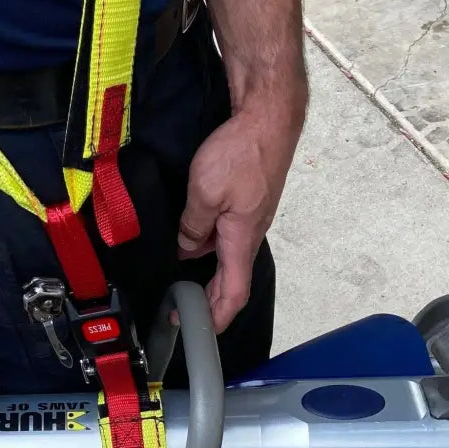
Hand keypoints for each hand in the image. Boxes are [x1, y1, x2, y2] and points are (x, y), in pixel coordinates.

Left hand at [177, 101, 303, 331]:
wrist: (268, 116)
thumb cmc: (241, 152)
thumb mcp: (204, 193)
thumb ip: (192, 225)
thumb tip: (186, 247)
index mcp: (241, 239)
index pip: (233, 293)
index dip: (217, 317)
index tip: (198, 331)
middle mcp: (250, 233)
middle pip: (231, 279)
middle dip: (209, 300)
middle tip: (181, 308)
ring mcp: (251, 216)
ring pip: (227, 254)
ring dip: (207, 271)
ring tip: (180, 278)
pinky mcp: (248, 200)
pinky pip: (228, 233)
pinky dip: (209, 245)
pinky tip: (191, 239)